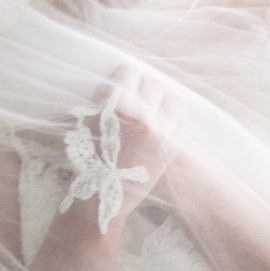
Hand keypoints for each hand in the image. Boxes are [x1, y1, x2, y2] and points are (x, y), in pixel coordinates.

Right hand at [102, 62, 183, 216]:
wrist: (104, 198)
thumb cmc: (88, 159)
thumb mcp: (85, 124)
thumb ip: (101, 100)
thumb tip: (114, 83)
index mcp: (117, 108)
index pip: (130, 72)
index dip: (126, 73)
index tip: (125, 77)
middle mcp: (142, 117)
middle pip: (155, 84)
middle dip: (145, 87)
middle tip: (138, 95)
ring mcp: (161, 134)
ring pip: (174, 101)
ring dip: (163, 102)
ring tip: (154, 110)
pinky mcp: (172, 149)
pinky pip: (183, 123)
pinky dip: (174, 122)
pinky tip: (163, 127)